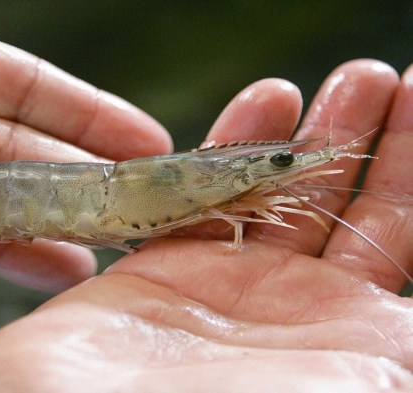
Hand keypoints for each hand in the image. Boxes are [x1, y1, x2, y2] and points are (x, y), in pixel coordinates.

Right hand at [0, 60, 412, 391]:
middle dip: (364, 144)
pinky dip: (227, 151)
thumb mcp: (364, 388)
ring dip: (304, 136)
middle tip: (380, 81)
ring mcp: (223, 293)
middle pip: (342, 212)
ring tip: (341, 83)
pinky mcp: (156, 276)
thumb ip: (396, 353)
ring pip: (270, 197)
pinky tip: (260, 106)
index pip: (401, 240)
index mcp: (354, 347)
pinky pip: (198, 201)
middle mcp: (293, 316)